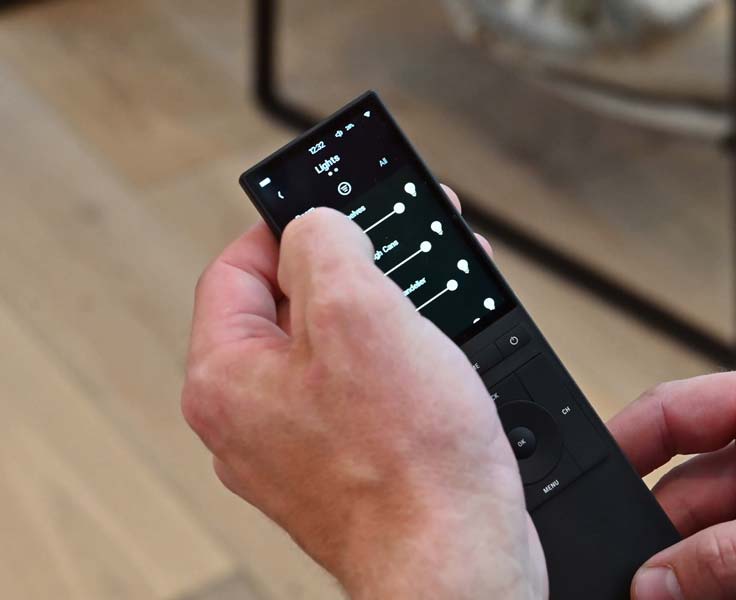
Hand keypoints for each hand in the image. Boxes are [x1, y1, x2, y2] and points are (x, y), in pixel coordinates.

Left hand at [181, 187, 545, 598]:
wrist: (457, 564)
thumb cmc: (410, 464)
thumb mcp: (360, 312)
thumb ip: (325, 244)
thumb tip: (316, 226)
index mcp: (227, 380)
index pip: (236, 270)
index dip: (287, 227)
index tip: (334, 210)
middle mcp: (252, 421)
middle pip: (292, 310)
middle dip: (354, 269)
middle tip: (398, 246)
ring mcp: (301, 452)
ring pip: (336, 353)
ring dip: (386, 313)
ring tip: (432, 294)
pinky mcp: (350, 472)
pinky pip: (365, 395)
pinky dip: (400, 363)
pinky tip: (440, 354)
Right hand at [609, 358, 735, 599]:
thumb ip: (730, 558)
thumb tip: (657, 581)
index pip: (677, 412)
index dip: (625, 443)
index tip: (585, 482)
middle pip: (690, 491)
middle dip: (668, 539)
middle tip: (645, 582)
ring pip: (717, 543)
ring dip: (702, 577)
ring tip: (687, 599)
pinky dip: (732, 594)